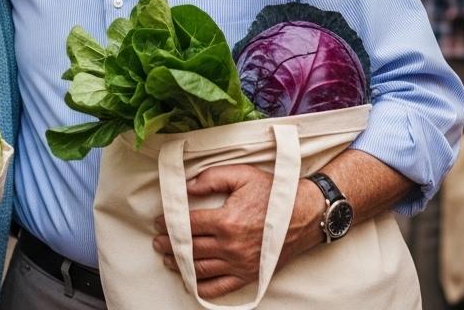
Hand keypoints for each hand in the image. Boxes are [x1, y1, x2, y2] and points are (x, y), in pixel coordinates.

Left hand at [152, 165, 325, 298]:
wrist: (304, 214)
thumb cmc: (274, 194)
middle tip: (158, 242)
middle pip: (190, 249)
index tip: (158, 222)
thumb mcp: (243, 175)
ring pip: (201, 269)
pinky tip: (191, 283)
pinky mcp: (249, 274)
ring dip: (180, 265)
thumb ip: (212, 178)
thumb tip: (188, 187)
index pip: (188, 226)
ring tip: (168, 259)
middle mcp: (231, 246)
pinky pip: (221, 287)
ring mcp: (240, 263)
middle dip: (169, 246)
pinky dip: (203, 288)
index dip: (169, 224)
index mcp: (226, 221)